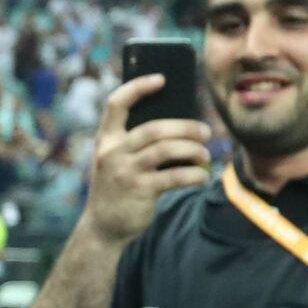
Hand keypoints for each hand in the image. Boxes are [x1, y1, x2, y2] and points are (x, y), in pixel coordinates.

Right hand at [78, 75, 212, 248]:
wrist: (102, 228)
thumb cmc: (118, 188)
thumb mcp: (116, 161)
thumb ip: (136, 143)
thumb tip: (181, 127)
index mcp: (106, 140)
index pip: (116, 104)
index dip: (138, 87)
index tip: (162, 79)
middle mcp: (112, 153)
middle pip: (155, 128)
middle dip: (186, 127)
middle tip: (205, 132)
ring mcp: (124, 172)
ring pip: (166, 149)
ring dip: (193, 150)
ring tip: (205, 155)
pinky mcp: (139, 191)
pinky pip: (175, 176)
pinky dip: (194, 174)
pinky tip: (202, 176)